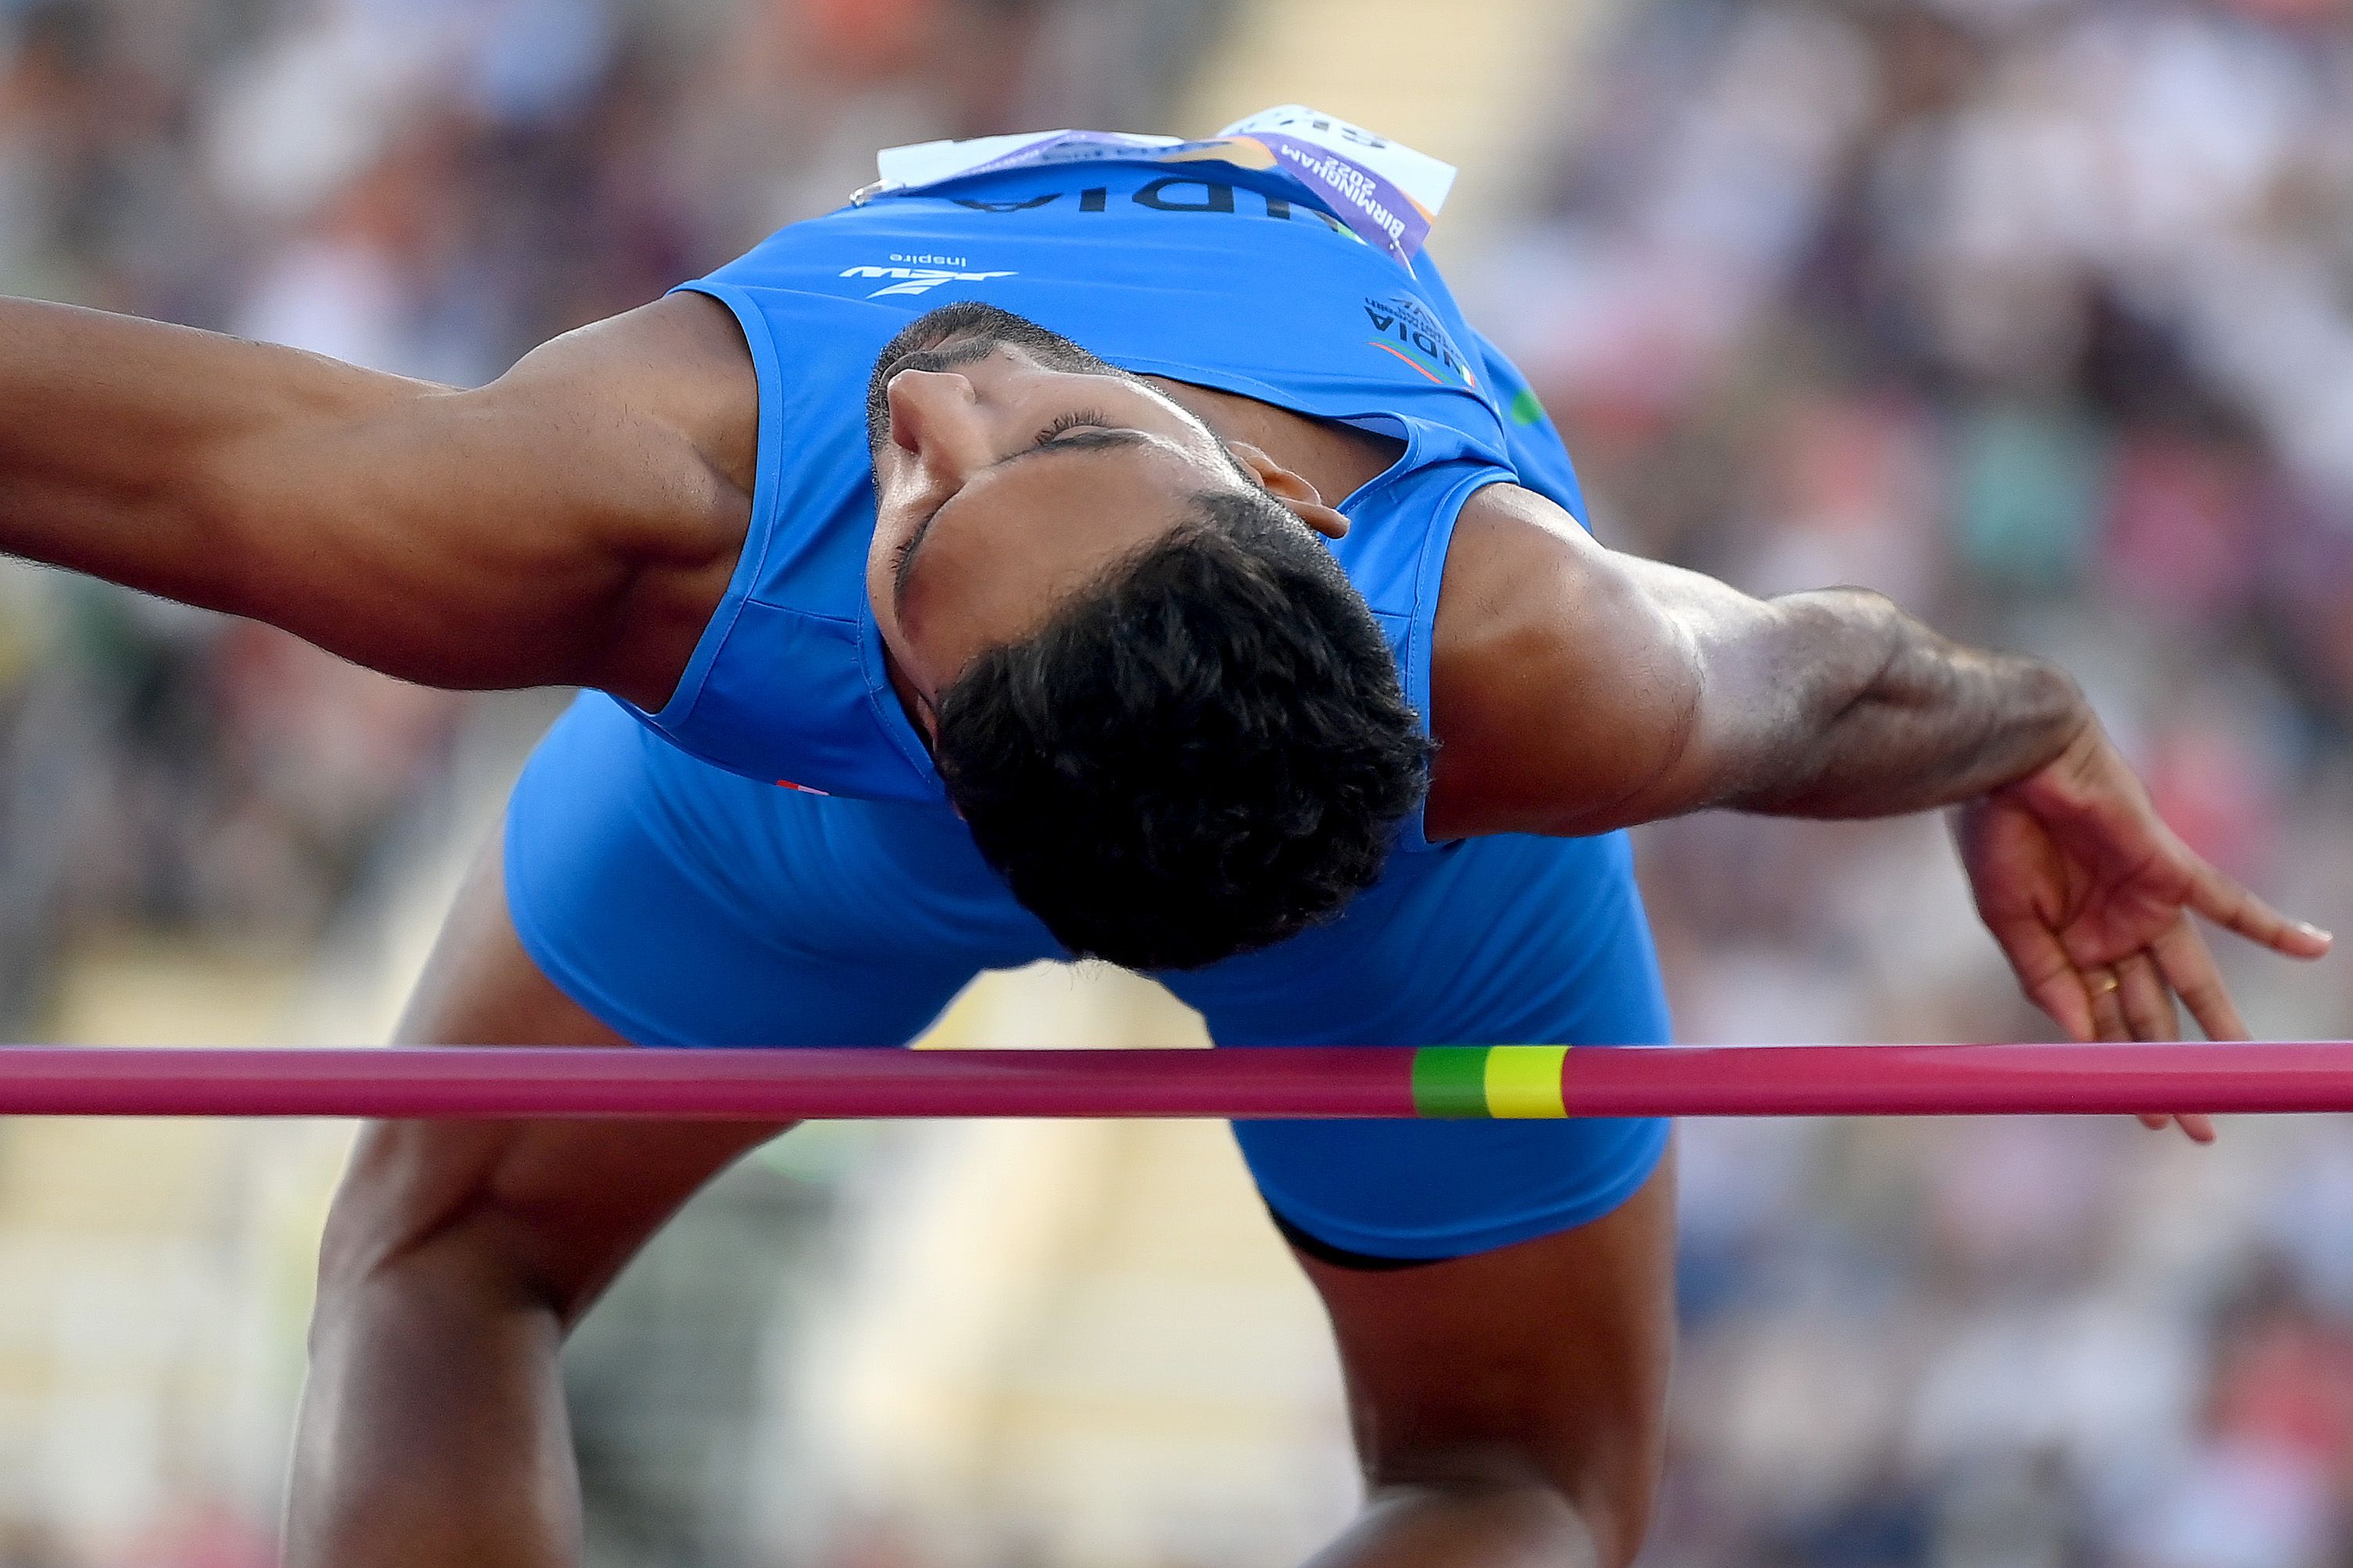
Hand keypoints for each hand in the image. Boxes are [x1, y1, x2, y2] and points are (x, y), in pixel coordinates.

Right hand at [1953, 720, 2331, 1142]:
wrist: (2014, 764)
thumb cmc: (1994, 834)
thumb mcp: (2006, 917)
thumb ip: (2043, 976)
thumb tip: (2081, 1038)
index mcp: (2065, 946)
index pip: (2102, 1020)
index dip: (2124, 1070)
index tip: (2146, 1117)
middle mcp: (2110, 932)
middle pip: (2150, 1014)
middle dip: (2170, 1071)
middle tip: (2195, 1128)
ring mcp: (2145, 905)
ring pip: (2191, 979)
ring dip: (2219, 1026)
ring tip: (2244, 1074)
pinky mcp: (2172, 872)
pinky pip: (2230, 904)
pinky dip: (2270, 926)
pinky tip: (2313, 948)